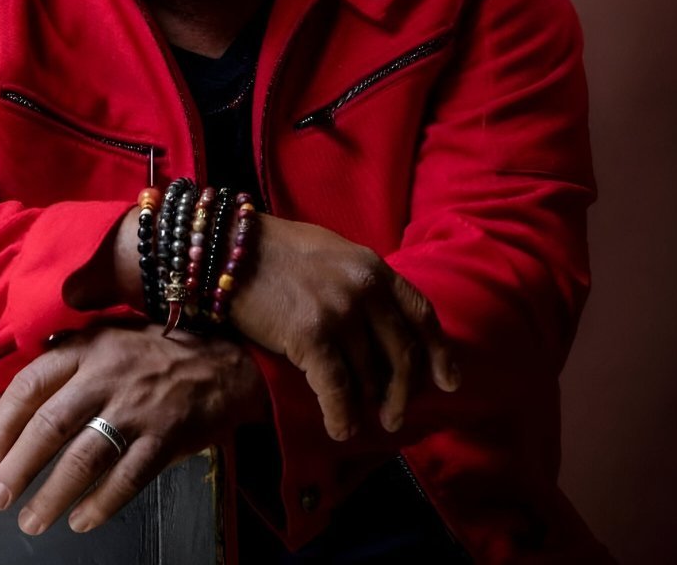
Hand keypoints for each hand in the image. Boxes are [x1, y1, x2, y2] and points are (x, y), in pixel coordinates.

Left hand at [0, 323, 267, 534]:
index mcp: (89, 347)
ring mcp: (138, 407)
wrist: (227, 361)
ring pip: (83, 457)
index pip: (31, 383)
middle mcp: (108, 375)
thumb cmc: (161, 351)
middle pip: (50, 424)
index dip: (1, 422)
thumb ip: (74, 351)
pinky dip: (100, 504)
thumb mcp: (114, 333)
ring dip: (51, 494)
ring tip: (30, 520)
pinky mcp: (165, 436)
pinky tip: (81, 519)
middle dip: (17, 467)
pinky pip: (126, 478)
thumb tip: (29, 373)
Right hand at [232, 215, 459, 440]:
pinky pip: (339, 390)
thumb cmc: (275, 250)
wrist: (227, 246)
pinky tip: (340, 429)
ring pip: (369, 376)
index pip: (421, 313)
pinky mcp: (312, 335)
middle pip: (402, 355)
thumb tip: (381, 327)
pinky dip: (342, 416)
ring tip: (358, 420)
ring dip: (367, 406)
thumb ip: (361, 282)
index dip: (439, 353)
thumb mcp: (332, 253)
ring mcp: (341, 311)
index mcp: (373, 266)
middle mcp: (365, 288)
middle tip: (395, 418)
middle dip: (403, 393)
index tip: (449, 382)